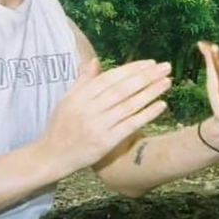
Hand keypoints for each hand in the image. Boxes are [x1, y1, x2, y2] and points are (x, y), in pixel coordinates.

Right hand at [41, 59, 171, 173]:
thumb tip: (95, 61)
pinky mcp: (105, 142)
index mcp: (81, 96)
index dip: (132, 69)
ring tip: (167, 81)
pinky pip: (130, 125)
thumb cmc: (60, 126)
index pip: (111, 78)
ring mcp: (98, 126)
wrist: (51, 156)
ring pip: (129, 105)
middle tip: (166, 67)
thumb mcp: (67, 100)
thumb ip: (83, 81)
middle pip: (123, 89)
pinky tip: (162, 105)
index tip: (150, 63)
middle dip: (146, 76)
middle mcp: (90, 109)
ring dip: (151, 92)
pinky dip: (147, 114)